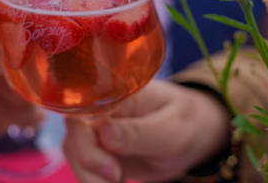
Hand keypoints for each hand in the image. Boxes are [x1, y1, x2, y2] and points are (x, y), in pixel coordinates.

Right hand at [63, 81, 230, 182]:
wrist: (194, 133)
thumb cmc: (186, 122)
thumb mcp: (170, 130)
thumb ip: (138, 132)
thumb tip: (102, 131)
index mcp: (114, 95)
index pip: (79, 113)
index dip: (86, 144)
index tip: (112, 169)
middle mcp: (100, 111)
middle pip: (73, 140)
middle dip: (89, 168)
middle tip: (119, 179)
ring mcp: (97, 132)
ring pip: (75, 157)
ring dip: (91, 179)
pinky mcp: (100, 151)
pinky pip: (85, 169)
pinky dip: (96, 182)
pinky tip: (119, 182)